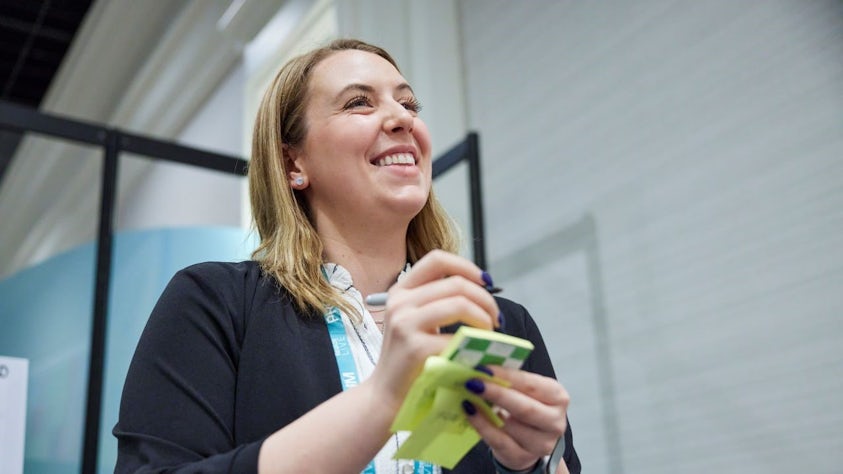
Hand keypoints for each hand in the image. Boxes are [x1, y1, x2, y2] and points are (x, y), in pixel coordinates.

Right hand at [368, 250, 499, 409]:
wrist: (384, 396)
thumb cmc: (407, 361)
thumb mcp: (414, 323)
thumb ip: (438, 303)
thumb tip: (481, 290)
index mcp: (401, 291)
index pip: (437, 259)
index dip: (467, 266)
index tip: (486, 281)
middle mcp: (400, 302)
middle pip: (456, 283)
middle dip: (485, 299)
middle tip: (496, 318)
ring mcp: (405, 323)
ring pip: (460, 304)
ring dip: (484, 318)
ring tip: (489, 334)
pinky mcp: (415, 347)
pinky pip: (458, 337)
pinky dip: (476, 345)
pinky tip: (478, 355)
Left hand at [463, 366, 569, 470]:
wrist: (528, 441)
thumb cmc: (525, 407)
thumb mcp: (524, 390)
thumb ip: (509, 378)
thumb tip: (482, 366)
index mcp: (557, 396)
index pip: (532, 384)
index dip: (506, 376)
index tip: (484, 368)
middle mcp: (554, 421)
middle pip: (525, 408)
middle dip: (497, 394)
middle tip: (473, 383)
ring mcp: (541, 443)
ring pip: (510, 427)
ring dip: (485, 411)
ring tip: (468, 397)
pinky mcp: (522, 457)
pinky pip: (499, 441)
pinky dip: (482, 426)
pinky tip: (470, 413)